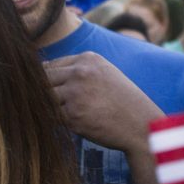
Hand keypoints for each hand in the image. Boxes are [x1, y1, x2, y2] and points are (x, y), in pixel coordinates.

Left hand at [44, 52, 163, 152]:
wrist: (139, 123)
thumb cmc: (123, 100)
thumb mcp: (105, 74)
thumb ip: (81, 70)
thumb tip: (46, 73)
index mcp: (88, 59)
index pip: (51, 65)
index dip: (48, 80)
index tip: (52, 91)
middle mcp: (80, 72)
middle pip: (43, 80)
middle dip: (43, 93)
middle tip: (52, 105)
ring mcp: (75, 93)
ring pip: (44, 99)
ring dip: (49, 108)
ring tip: (63, 115)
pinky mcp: (72, 115)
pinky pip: (50, 117)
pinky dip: (55, 121)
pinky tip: (69, 123)